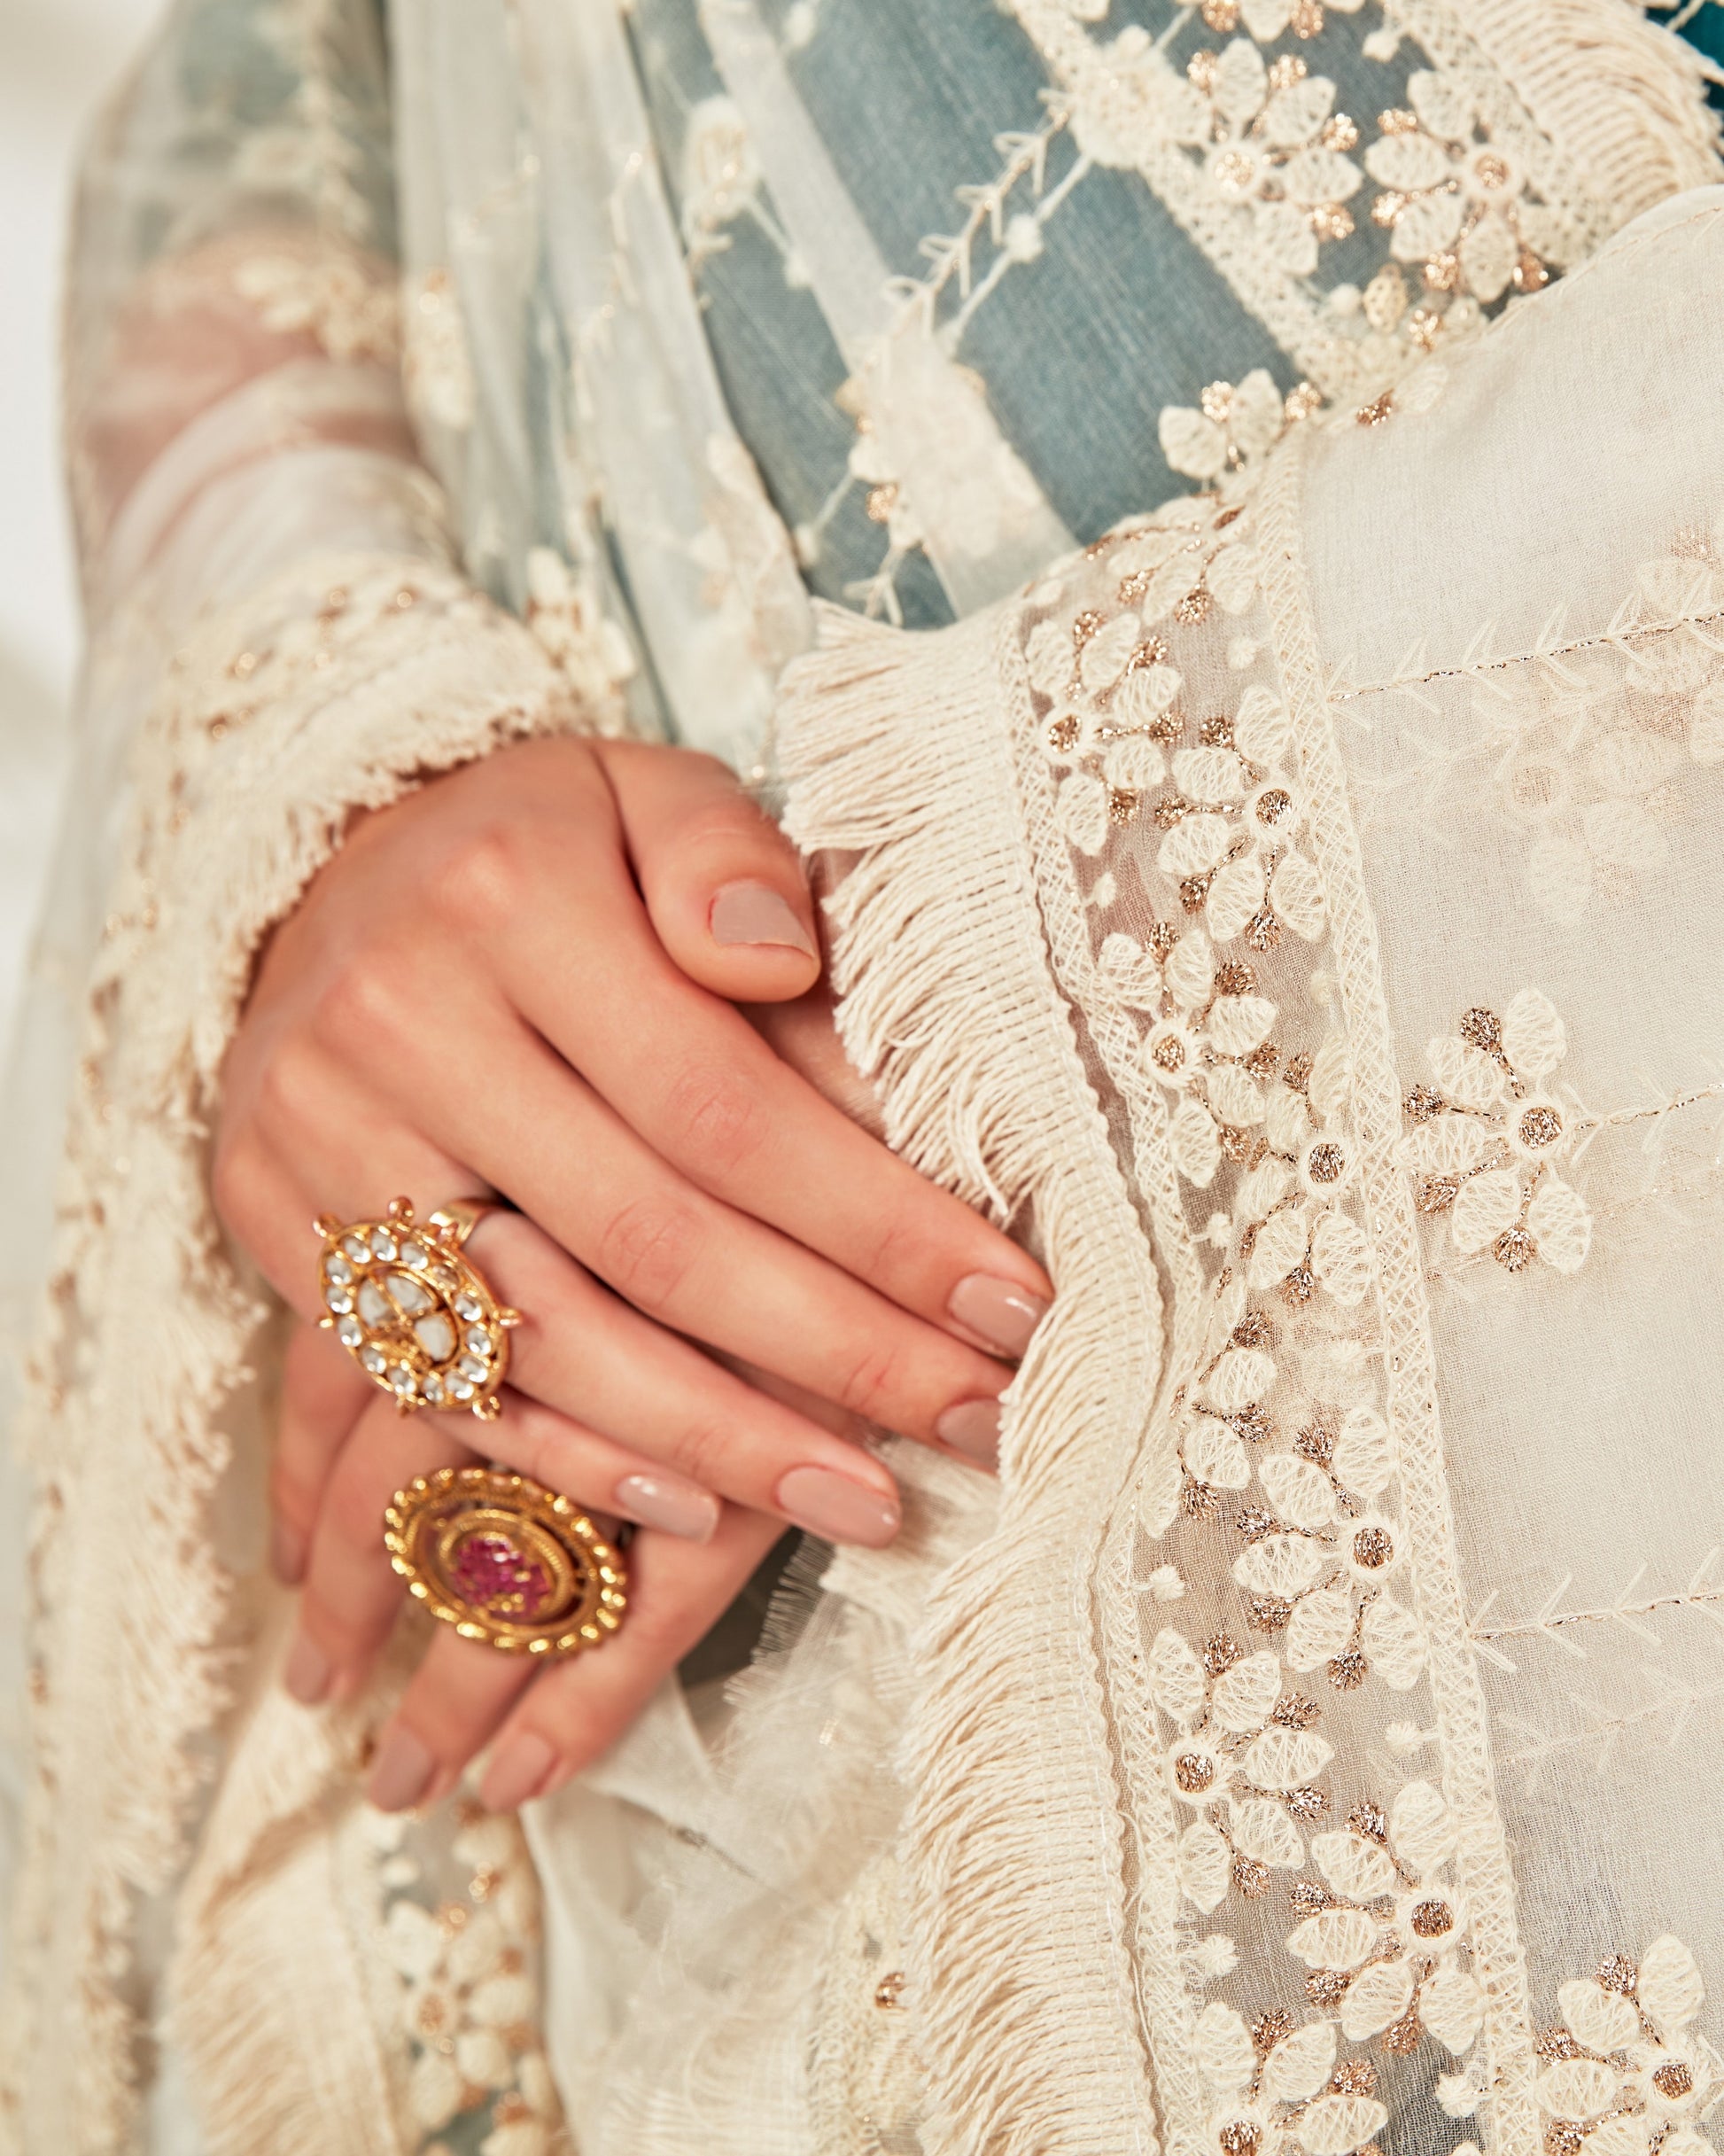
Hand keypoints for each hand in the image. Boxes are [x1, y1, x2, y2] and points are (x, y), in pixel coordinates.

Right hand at [217, 735, 1049, 1800]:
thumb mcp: (643, 790)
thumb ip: (723, 855)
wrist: (322, 873)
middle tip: (979, 1421)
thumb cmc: (542, 846)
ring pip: (542, 1338)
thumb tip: (781, 956)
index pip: (722, 1102)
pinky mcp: (276, 1227)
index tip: (1009, 1302)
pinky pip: (431, 1383)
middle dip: (834, 1351)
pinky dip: (566, 1461)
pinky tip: (693, 1505)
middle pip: (649, 1236)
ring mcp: (322, 1141)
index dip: (876, 1219)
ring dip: (721, 1441)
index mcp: (510, 903)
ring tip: (866, 1499)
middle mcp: (398, 1027)